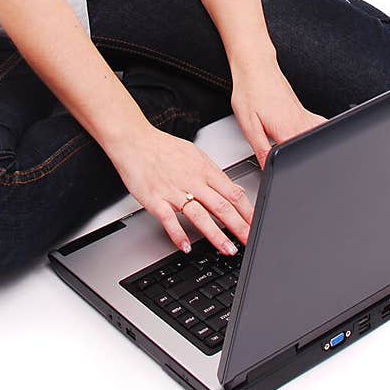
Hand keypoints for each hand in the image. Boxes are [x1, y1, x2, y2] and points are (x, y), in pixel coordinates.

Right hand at [109, 124, 254, 255]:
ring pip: (200, 215)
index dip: (247, 211)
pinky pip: (169, 220)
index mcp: (204, 170)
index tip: (256, 224)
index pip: (232, 192)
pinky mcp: (155, 199)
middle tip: (249, 241)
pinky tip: (186, 247)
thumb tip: (233, 188)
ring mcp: (174, 191)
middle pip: (221, 206)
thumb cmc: (162, 148)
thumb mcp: (195, 154)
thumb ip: (214, 173)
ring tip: (228, 249)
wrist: (134, 140)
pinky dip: (178, 234)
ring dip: (216, 235)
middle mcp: (192, 181)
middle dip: (239, 226)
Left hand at [230, 60, 326, 169]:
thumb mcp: (249, 126)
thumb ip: (261, 149)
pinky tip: (313, 140)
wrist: (255, 68)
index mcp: (287, 129)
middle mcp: (300, 123)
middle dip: (304, 161)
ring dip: (312, 148)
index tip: (286, 174)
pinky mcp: (303, 110)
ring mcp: (303, 115)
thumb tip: (267, 168)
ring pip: (316, 139)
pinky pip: (318, 126)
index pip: (296, 158)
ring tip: (304, 156)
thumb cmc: (250, 91)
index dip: (291, 169)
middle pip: (309, 150)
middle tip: (294, 167)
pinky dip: (318, 135)